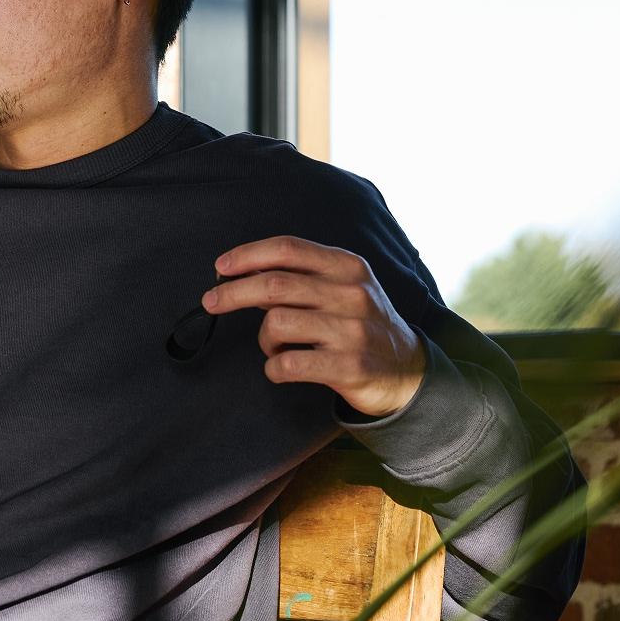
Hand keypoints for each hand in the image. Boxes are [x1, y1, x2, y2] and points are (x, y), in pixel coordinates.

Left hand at [202, 235, 428, 418]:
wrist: (408, 371)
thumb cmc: (362, 324)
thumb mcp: (342, 289)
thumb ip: (300, 278)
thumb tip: (242, 273)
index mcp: (347, 266)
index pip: (287, 249)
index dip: (247, 255)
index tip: (221, 267)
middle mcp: (351, 293)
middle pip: (274, 284)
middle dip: (232, 293)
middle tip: (211, 302)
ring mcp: (351, 330)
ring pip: (276, 324)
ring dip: (265, 340)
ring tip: (277, 348)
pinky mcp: (349, 367)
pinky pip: (287, 365)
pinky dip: (273, 368)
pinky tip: (281, 368)